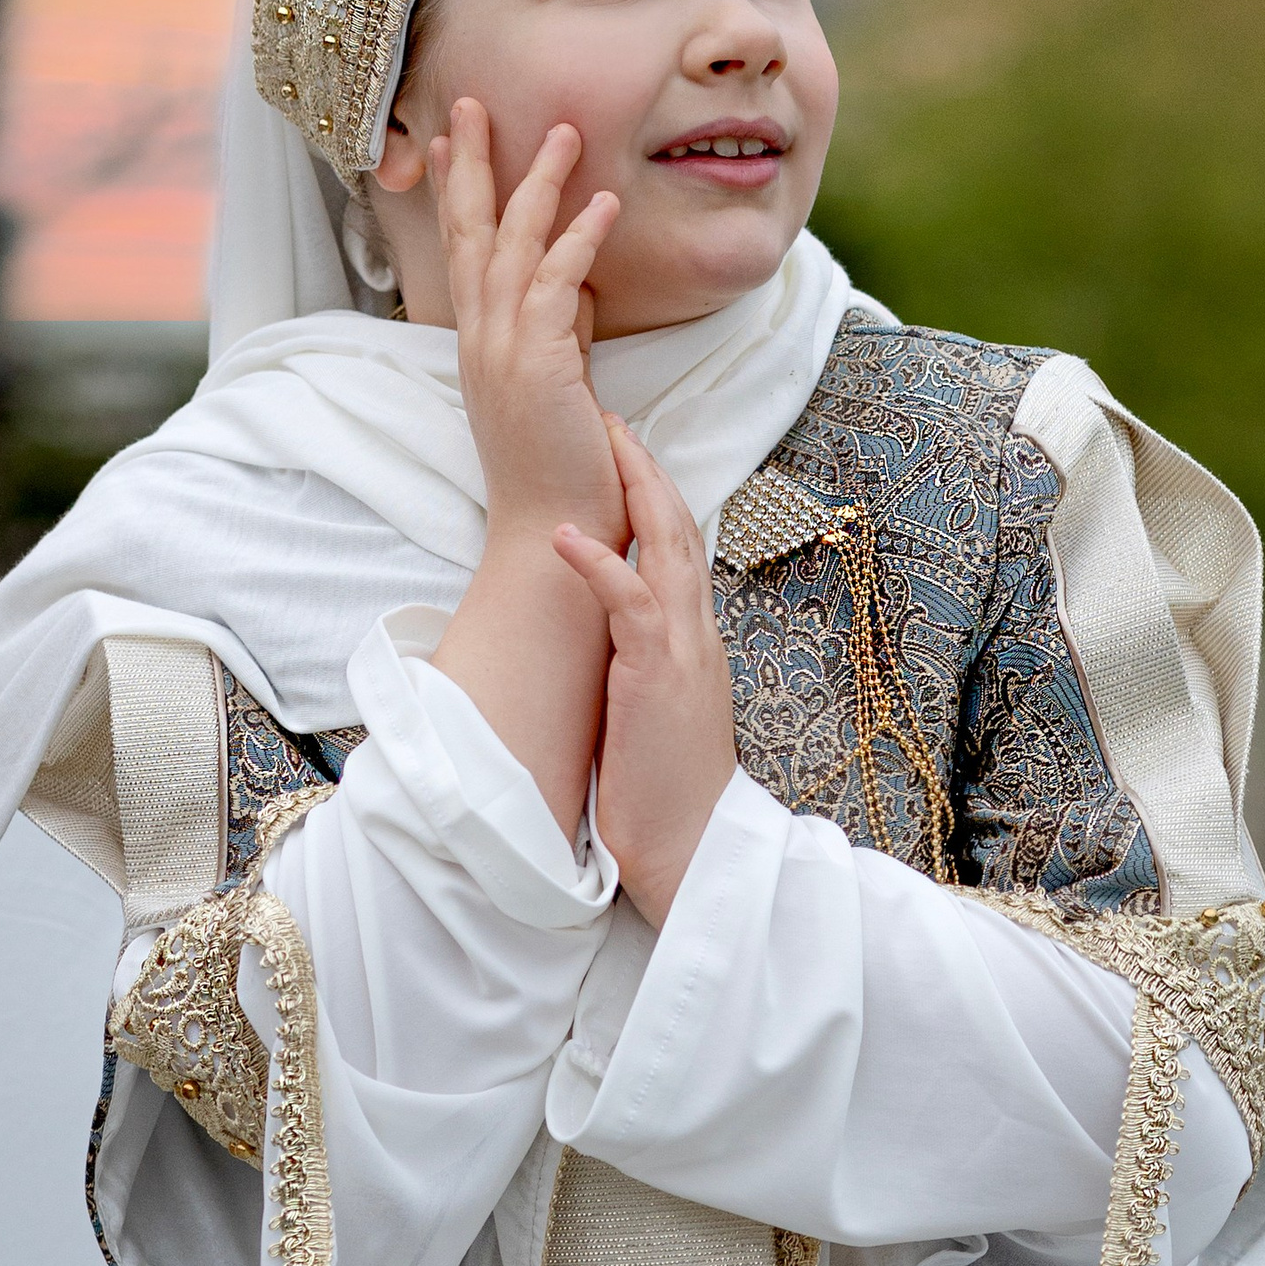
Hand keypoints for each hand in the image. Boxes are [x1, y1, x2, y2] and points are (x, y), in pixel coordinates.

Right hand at [432, 105, 623, 549]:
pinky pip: (554, 287)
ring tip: (566, 131)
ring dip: (538, 184)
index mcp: (478, 340)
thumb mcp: (560, 380)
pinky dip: (579, 241)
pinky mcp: (535, 367)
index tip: (454, 135)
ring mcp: (500, 352)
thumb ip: (562, 327)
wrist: (551, 533)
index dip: (458, 188)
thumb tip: (576, 278)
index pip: (462, 248)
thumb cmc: (561, 464)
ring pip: (511, 247)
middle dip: (471, 163)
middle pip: (467, 232)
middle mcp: (478, 338)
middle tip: (471, 102)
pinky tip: (604, 203)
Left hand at [552, 418, 739, 924]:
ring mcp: (683, 650)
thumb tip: (609, 631)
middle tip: (611, 417)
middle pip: (678, 527)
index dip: (653, 493)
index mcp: (695, 637)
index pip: (679, 546)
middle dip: (645, 467)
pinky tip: (567, 535)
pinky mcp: (658, 677)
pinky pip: (631, 606)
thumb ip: (642, 658)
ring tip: (601, 441)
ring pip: (666, 548)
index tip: (623, 452)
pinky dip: (599, 565)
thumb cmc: (664, 787)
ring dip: (632, 488)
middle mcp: (697, 631)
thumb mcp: (655, 704)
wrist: (693, 848)